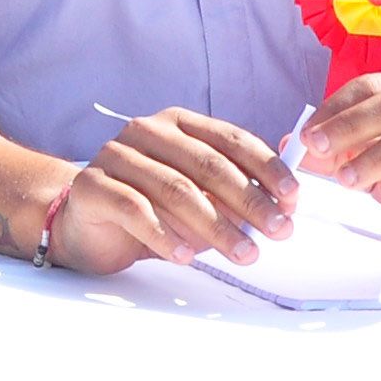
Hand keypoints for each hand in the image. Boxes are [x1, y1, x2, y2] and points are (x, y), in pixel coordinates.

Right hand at [40, 108, 297, 274]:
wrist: (87, 221)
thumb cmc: (154, 207)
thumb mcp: (202, 197)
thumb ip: (237, 194)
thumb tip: (285, 205)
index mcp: (177, 123)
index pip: (230, 138)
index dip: (267, 168)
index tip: (293, 198)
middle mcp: (145, 131)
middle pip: (207, 165)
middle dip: (250, 201)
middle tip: (279, 231)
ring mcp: (115, 156)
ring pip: (175, 189)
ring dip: (217, 226)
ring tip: (244, 254)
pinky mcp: (92, 186)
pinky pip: (135, 209)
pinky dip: (166, 235)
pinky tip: (186, 256)